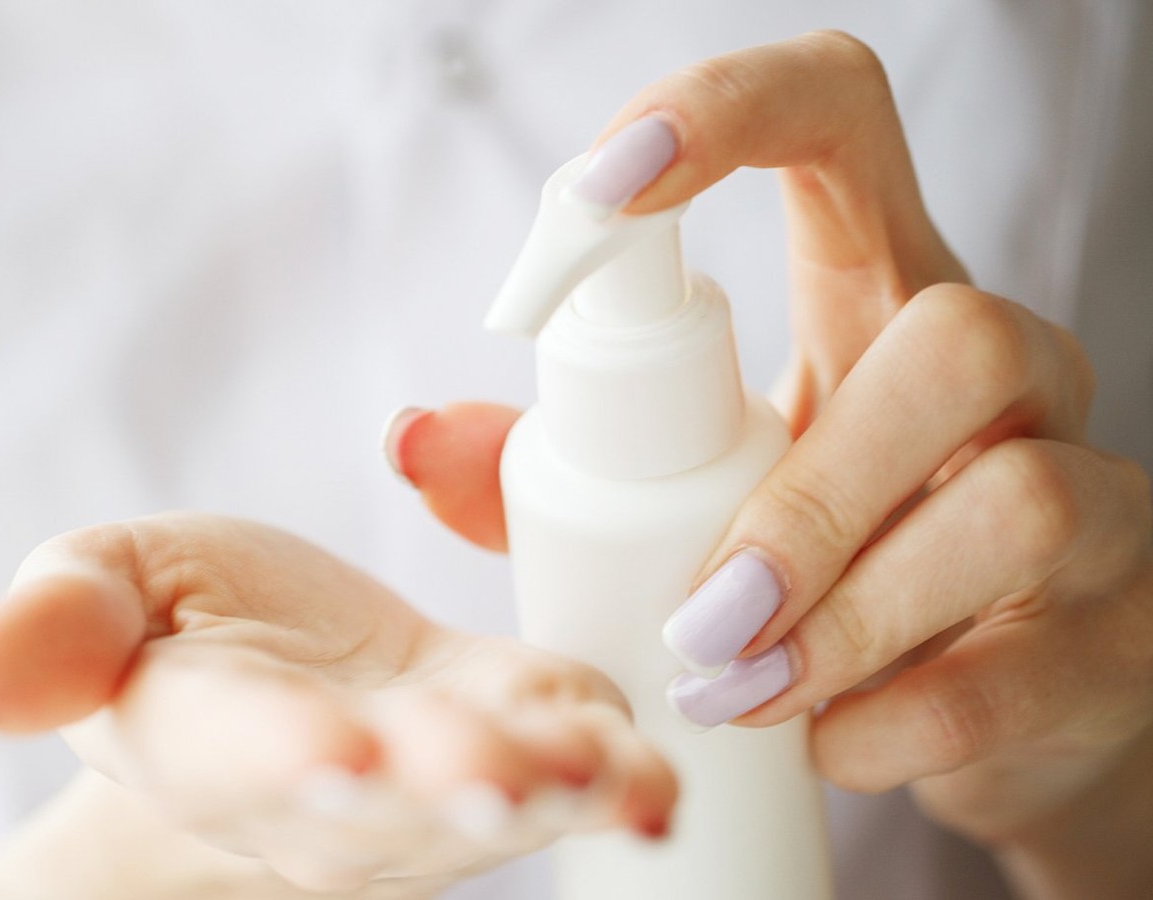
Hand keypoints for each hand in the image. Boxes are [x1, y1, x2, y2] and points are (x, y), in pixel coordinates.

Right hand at [0, 514, 675, 895]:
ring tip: (604, 773)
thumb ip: (42, 635)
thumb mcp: (91, 591)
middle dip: (439, 781)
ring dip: (548, 787)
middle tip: (490, 762)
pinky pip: (568, 764)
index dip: (286, 754)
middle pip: (385, 799)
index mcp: (204, 736)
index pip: (241, 757)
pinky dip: (615, 771)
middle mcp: (326, 787)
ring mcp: (432, 776)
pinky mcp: (514, 733)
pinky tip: (655, 771)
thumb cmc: (167, 627)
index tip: (333, 745)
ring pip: (491, 800)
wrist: (269, 681)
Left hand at [390, 31, 1152, 898]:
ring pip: (1017, 501)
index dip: (729, 109)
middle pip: (959, 334)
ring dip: (843, 614)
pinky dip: (895, 723)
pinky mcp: (1124, 635)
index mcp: (876, 291)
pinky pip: (1023, 669)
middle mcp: (1007, 368)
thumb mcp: (685, 495)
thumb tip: (411, 441)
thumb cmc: (814, 568)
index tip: (596, 190)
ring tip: (732, 686)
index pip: (835, 112)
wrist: (984, 711)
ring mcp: (1097, 491)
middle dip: (805, 489)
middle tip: (695, 611)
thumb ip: (553, 467)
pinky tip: (822, 743)